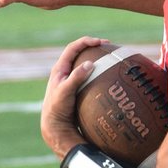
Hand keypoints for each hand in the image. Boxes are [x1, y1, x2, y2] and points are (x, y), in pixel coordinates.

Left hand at [41, 36, 106, 159]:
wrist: (56, 126)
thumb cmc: (58, 108)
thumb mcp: (65, 91)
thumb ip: (76, 77)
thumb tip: (90, 64)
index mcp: (60, 68)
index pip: (73, 48)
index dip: (86, 41)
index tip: (101, 43)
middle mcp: (65, 72)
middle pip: (80, 53)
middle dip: (94, 48)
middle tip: (109, 48)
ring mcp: (72, 81)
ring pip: (86, 65)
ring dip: (98, 60)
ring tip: (111, 60)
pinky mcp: (78, 89)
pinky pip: (90, 78)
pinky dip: (100, 75)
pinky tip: (110, 80)